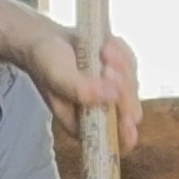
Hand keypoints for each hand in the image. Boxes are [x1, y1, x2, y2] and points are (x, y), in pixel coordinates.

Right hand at [24, 29, 142, 153]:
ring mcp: (114, 92)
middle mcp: (103, 112)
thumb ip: (81, 90)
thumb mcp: (59, 77)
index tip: (127, 119)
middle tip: (107, 67)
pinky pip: (132, 64)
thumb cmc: (46, 63)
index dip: (124, 135)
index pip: (113, 141)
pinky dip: (122, 53)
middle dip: (122, 88)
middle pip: (130, 111)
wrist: (45, 38)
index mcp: (86, 124)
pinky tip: (105, 46)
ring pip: (133, 84)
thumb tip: (113, 95)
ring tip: (103, 50)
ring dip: (121, 65)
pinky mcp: (120, 71)